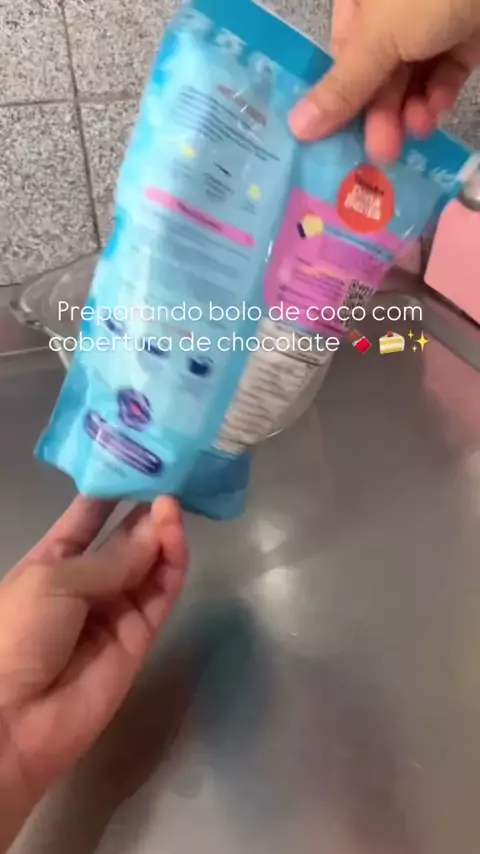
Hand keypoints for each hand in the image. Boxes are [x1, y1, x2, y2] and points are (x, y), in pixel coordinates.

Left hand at [0, 496, 186, 848]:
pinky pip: (161, 594)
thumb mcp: (55, 580)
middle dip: (144, 509)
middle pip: (124, 539)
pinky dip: (172, 564)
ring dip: (161, 533)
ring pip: (148, 564)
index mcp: (52, 561)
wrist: (13, 721)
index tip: (140, 461)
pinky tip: (175, 535)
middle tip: (171, 476)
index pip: (88, 518)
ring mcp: (116, 609)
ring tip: (173, 504)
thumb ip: (113, 557)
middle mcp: (87, 582)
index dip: (111, 492)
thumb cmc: (17, 633)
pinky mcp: (141, 636)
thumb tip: (158, 526)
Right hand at [289, 0, 479, 160]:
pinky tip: (433, 114)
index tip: (337, 139)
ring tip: (411, 136)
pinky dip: (438, 95)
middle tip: (380, 152)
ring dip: (408, 110)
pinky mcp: (467, 30)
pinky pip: (445, 69)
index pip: (341, 52)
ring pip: (411, 74)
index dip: (340, 97)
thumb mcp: (379, 38)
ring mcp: (432, 16)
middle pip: (377, 68)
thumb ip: (343, 86)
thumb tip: (296, 127)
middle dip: (379, 111)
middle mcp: (392, 5)